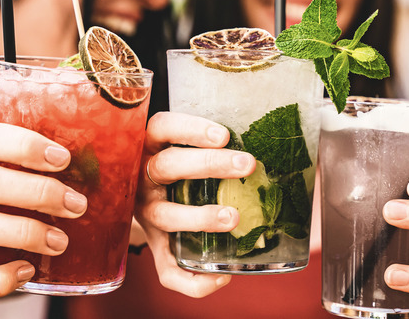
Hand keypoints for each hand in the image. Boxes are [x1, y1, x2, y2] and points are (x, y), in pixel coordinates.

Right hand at [135, 112, 255, 297]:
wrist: (132, 196)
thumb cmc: (177, 164)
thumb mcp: (181, 146)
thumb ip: (214, 144)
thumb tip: (277, 144)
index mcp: (150, 146)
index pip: (163, 127)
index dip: (190, 130)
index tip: (224, 135)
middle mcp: (143, 178)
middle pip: (168, 166)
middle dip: (209, 165)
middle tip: (247, 164)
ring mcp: (146, 214)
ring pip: (165, 215)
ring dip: (200, 217)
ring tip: (233, 217)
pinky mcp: (155, 246)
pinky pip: (166, 270)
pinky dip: (192, 280)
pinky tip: (222, 277)